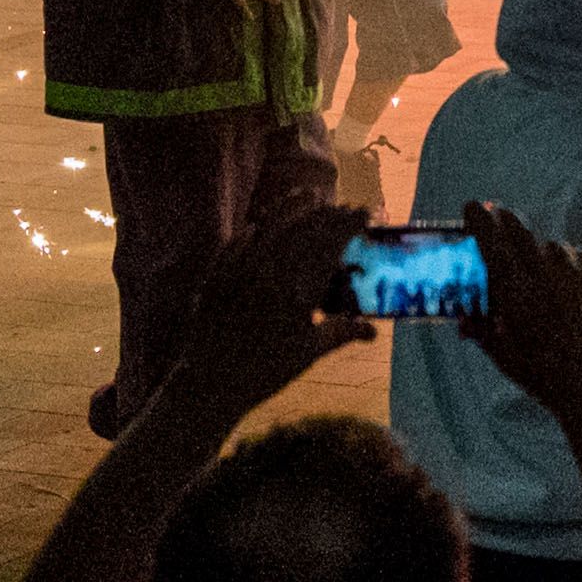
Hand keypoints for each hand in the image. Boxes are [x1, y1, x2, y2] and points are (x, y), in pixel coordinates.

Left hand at [161, 203, 371, 418]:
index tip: (363, 212)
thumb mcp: (308, 353)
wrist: (209, 384)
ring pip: (271, 228)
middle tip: (343, 207)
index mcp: (299, 289)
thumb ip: (341, 333)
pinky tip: (257, 225)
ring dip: (292, 209)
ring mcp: (241, 271)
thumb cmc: (265, 372)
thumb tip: (372, 332)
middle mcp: (272, 272)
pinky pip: (236, 243)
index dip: (348, 223)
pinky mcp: (218, 277)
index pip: (330, 243)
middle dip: (328, 214)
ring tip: (308, 197)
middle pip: (305, 229)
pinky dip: (251, 231)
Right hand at [462, 200, 581, 432]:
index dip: (481, 222)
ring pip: (553, 249)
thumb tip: (463, 318)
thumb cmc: (541, 374)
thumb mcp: (502, 356)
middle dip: (506, 221)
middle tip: (499, 215)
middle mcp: (545, 274)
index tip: (472, 205)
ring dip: (544, 257)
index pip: (493, 244)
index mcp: (516, 292)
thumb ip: (481, 331)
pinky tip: (576, 289)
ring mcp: (577, 270)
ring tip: (548, 284)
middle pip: (521, 233)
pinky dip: (576, 267)